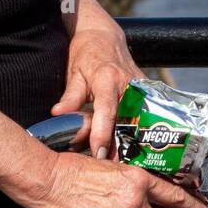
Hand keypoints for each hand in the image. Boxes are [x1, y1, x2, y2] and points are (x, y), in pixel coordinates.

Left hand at [51, 23, 143, 160]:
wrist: (105, 37)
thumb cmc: (85, 54)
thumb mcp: (74, 73)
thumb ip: (70, 96)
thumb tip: (58, 114)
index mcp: (108, 79)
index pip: (106, 110)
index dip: (103, 133)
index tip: (99, 153)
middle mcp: (129, 86)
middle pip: (128, 123)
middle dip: (123, 148)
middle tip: (115, 170)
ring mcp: (142, 91)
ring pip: (141, 124)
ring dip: (135, 146)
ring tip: (129, 167)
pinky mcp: (149, 95)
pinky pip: (147, 119)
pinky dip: (143, 136)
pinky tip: (140, 154)